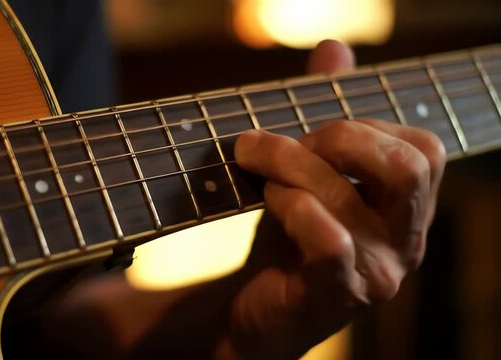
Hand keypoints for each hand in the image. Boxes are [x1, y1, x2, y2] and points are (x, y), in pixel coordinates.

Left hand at [224, 40, 445, 357]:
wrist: (255, 302)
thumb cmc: (287, 233)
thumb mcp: (310, 170)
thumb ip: (327, 113)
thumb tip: (334, 49)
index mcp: (408, 210)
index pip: (423, 150)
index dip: (364, 127)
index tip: (311, 133)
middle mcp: (407, 242)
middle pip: (406, 164)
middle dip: (338, 136)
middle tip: (283, 142)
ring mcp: (379, 273)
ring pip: (350, 193)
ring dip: (289, 163)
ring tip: (253, 163)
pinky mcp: (338, 294)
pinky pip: (327, 237)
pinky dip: (290, 204)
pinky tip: (268, 200)